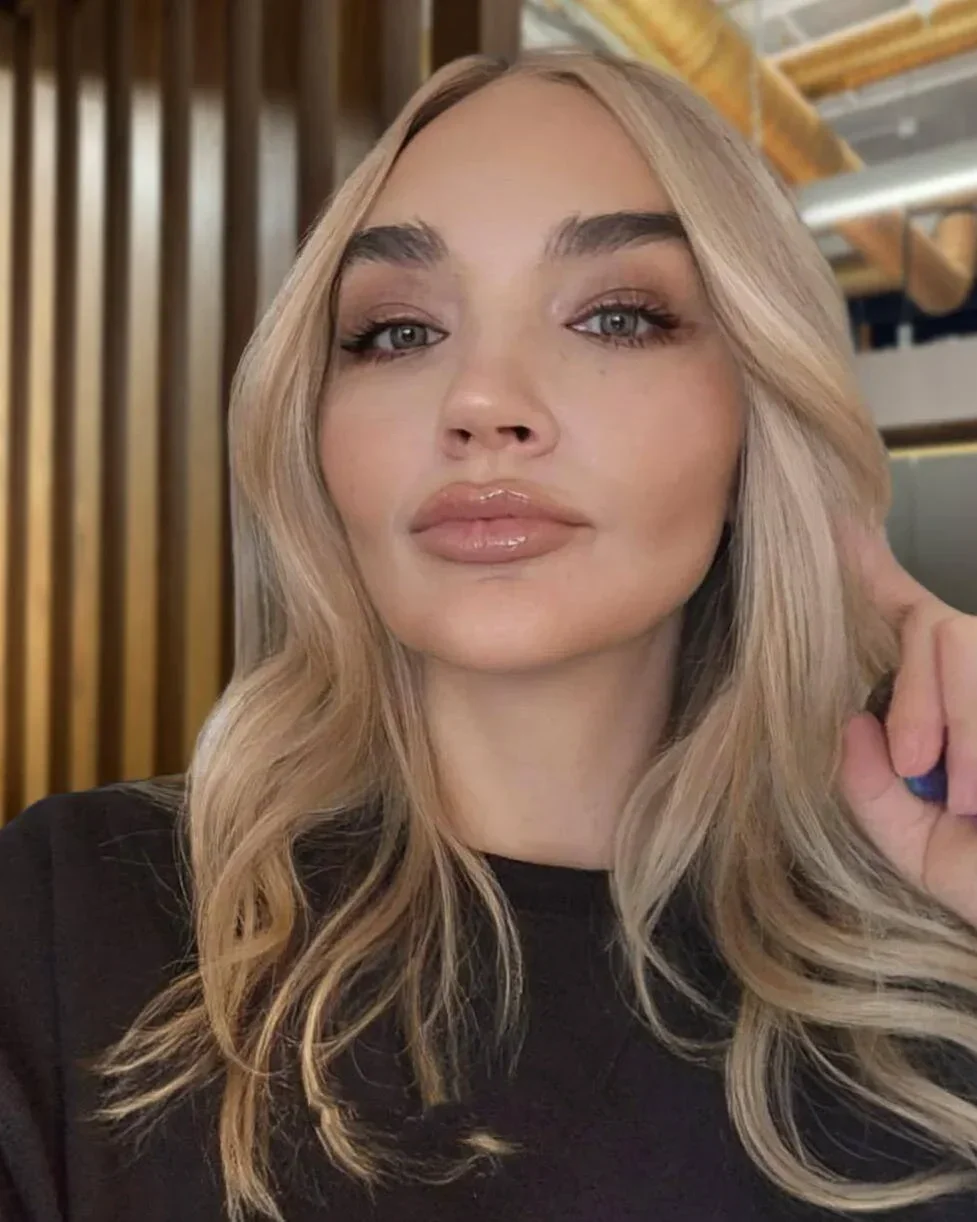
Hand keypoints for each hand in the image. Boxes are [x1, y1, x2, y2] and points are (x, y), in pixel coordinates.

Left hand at [839, 606, 976, 928]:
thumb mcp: (917, 846)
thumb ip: (871, 789)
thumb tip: (853, 720)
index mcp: (948, 710)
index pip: (913, 622)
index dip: (877, 574)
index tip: (842, 538)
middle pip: (938, 628)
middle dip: (919, 697)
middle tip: (917, 766)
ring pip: (967, 642)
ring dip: (962, 724)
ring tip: (971, 798)